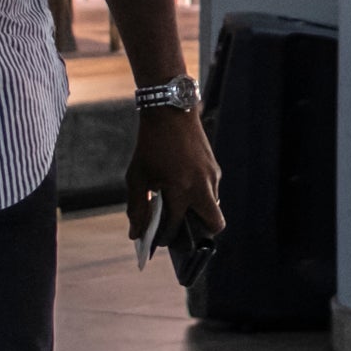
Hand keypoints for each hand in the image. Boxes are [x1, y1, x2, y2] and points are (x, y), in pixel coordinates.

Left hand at [128, 103, 224, 243]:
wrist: (172, 111)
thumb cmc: (151, 145)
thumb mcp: (137, 176)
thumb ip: (136, 208)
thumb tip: (135, 235)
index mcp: (181, 190)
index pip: (177, 227)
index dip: (165, 238)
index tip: (156, 240)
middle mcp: (202, 186)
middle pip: (214, 225)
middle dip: (200, 233)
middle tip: (179, 229)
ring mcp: (212, 177)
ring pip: (213, 207)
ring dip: (198, 212)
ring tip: (176, 204)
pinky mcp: (214, 168)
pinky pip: (211, 191)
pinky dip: (199, 196)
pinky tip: (181, 185)